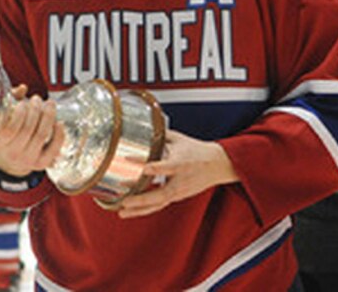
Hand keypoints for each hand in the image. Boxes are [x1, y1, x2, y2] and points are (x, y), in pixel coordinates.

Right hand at [0, 84, 64, 176]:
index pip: (10, 128)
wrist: (11, 159)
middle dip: (35, 109)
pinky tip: (58, 122)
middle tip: (37, 99)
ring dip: (48, 116)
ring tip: (49, 104)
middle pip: (28, 129)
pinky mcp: (42, 163)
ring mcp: (28, 160)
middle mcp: (13, 153)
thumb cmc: (9, 130)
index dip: (19, 113)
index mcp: (0, 142)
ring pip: (41, 135)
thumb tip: (23, 88)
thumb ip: (11, 100)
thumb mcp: (4, 117)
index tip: (22, 103)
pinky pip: (54, 147)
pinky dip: (58, 133)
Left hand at [118, 130, 238, 218]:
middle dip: (141, 199)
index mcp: (180, 164)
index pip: (162, 167)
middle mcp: (180, 181)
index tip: (128, 161)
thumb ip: (161, 134)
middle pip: (160, 195)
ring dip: (139, 209)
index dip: (146, 166)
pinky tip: (130, 211)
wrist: (216, 165)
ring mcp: (179, 192)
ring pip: (158, 204)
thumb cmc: (196, 151)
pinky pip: (159, 205)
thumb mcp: (179, 139)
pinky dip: (144, 210)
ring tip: (121, 211)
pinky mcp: (176, 197)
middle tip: (124, 200)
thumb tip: (144, 126)